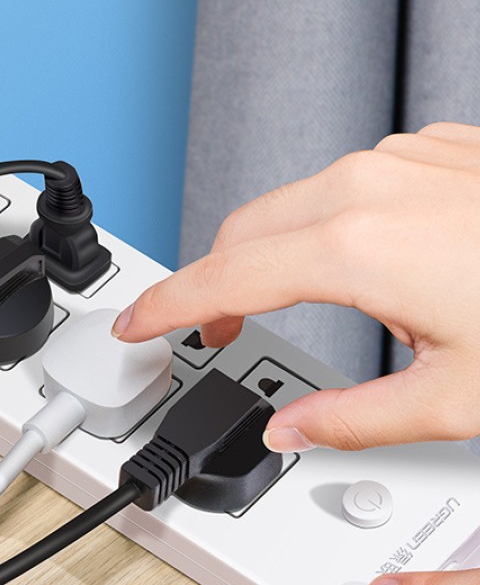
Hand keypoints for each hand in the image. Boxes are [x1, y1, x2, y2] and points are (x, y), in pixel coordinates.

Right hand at [112, 122, 479, 451]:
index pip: (222, 277)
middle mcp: (368, 184)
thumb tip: (293, 432)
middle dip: (209, 284)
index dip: (167, 306)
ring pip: (288, 205)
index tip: (136, 323)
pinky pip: (343, 185)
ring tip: (277, 308)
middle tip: (206, 334)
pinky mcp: (429, 153)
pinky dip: (318, 228)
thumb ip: (352, 420)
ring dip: (265, 256)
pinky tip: (350, 265)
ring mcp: (401, 159)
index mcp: (356, 245)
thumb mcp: (455, 398)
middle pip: (242, 233)